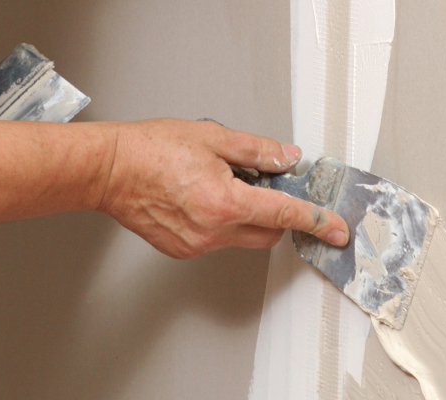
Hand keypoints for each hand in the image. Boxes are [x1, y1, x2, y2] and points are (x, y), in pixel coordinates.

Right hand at [98, 119, 349, 258]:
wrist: (108, 169)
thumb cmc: (150, 149)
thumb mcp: (213, 138)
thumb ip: (257, 151)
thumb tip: (288, 157)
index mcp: (226, 202)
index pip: (286, 214)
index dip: (317, 221)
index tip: (336, 230)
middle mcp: (214, 230)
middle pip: (269, 232)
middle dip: (276, 212)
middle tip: (261, 183)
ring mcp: (197, 244)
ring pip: (243, 236)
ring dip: (246, 215)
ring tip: (218, 184)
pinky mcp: (183, 249)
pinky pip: (218, 239)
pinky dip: (222, 221)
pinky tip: (201, 197)